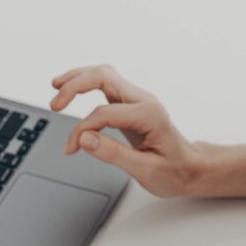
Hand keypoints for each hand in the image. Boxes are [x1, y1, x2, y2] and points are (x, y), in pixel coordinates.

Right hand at [50, 65, 203, 197]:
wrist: (190, 168)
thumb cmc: (173, 171)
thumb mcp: (145, 170)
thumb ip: (113, 153)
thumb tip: (85, 139)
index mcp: (149, 115)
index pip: (104, 113)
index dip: (82, 130)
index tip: (72, 148)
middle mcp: (144, 100)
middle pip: (104, 76)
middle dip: (75, 86)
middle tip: (55, 104)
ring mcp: (138, 99)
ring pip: (104, 74)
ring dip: (79, 78)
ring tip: (56, 86)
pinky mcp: (131, 104)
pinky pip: (106, 84)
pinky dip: (86, 84)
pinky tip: (72, 88)